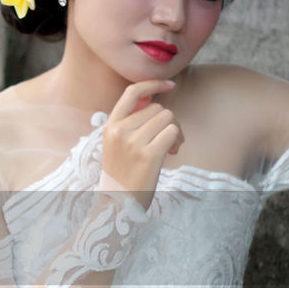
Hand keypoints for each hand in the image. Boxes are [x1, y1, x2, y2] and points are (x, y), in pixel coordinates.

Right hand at [100, 79, 181, 208]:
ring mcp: (133, 143)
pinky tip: (172, 152)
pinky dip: (177, 140)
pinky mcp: (148, 155)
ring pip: (168, 118)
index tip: (169, 85)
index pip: (132, 92)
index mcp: (110, 126)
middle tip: (167, 139)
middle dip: (168, 120)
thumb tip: (156, 101)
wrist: (118, 203)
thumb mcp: (117, 144)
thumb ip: (131, 122)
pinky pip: (173, 132)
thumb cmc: (123, 173)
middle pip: (158, 108)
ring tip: (169, 147)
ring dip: (175, 131)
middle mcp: (120, 131)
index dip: (153, 84)